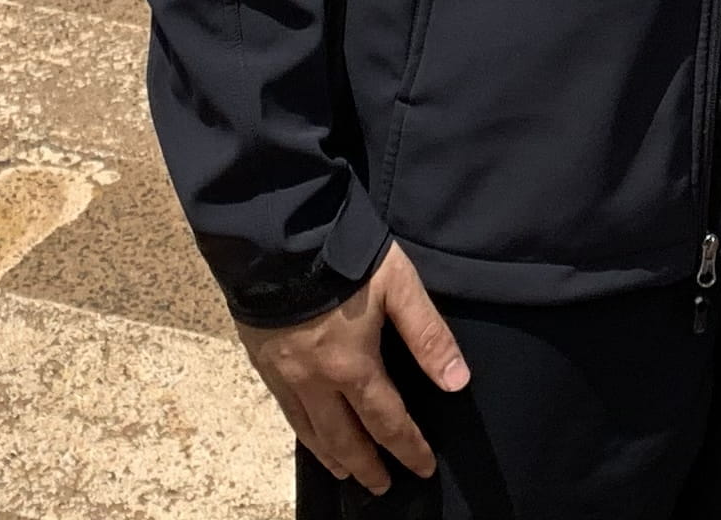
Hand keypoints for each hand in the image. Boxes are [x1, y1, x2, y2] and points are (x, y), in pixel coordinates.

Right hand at [237, 244, 468, 495]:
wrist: (275, 234)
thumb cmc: (343, 256)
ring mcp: (285, 373)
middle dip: (368, 465)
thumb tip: (458, 382)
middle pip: (345, 437)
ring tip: (346, 471)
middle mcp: (316, 381)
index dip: (408, 448)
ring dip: (332, 456)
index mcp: (353, 366)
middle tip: (383, 485)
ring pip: (310, 431)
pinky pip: (284, 411)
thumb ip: (428, 335)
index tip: (422, 469)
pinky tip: (308, 433)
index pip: (387, 421)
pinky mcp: (262, 360)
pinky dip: (302, 432)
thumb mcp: (398, 286)